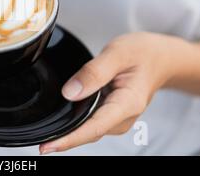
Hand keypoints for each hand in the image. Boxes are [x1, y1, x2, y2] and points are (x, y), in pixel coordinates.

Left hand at [39, 32, 190, 153]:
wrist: (162, 58)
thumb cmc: (143, 53)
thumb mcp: (118, 53)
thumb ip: (94, 72)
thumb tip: (69, 92)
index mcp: (128, 103)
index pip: (94, 127)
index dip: (70, 139)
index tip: (48, 146)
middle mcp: (123, 117)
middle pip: (89, 133)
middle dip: (63, 140)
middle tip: (38, 142)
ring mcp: (118, 118)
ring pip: (88, 130)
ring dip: (68, 134)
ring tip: (44, 136)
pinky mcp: (112, 114)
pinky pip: (90, 123)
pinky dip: (75, 125)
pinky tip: (60, 124)